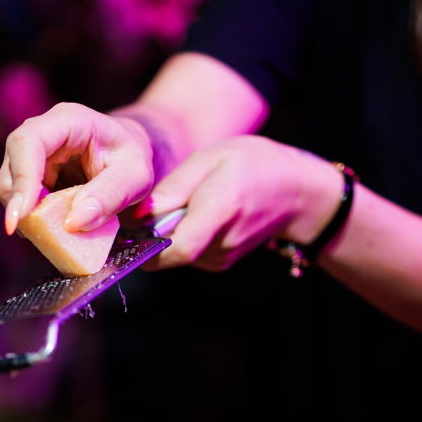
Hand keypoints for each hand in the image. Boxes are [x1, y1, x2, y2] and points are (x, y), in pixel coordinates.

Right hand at [0, 103, 155, 234]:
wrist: (127, 153)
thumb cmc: (131, 158)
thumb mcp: (136, 176)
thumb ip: (111, 195)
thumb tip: (73, 222)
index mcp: (68, 121)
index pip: (29, 142)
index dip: (21, 180)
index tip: (21, 217)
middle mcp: (42, 132)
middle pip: (12, 169)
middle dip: (23, 206)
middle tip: (47, 234)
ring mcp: (32, 154)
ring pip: (10, 188)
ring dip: (30, 215)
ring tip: (60, 228)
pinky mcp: (29, 174)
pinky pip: (20, 200)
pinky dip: (34, 218)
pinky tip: (57, 224)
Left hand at [148, 136, 343, 270]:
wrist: (297, 193)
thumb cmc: (254, 165)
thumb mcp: (211, 158)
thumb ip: (173, 189)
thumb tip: (135, 216)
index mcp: (221, 208)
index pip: (176, 246)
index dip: (143, 244)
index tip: (124, 228)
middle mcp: (221, 242)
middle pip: (167, 252)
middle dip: (147, 235)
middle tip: (142, 209)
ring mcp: (221, 257)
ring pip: (175, 252)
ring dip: (166, 233)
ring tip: (181, 204)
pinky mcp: (219, 262)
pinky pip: (186, 252)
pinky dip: (180, 235)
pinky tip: (195, 213)